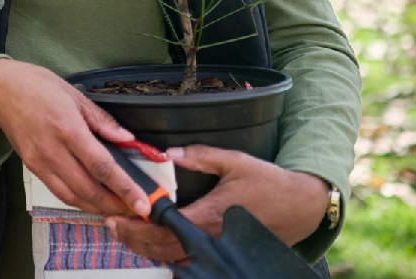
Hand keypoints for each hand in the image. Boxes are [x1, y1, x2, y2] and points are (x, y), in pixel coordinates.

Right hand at [0, 59, 150, 218]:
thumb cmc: (35, 85)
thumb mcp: (73, 94)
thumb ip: (101, 119)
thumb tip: (126, 139)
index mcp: (67, 128)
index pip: (102, 166)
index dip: (125, 188)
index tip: (143, 203)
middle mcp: (53, 150)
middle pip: (89, 189)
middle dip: (116, 205)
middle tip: (137, 211)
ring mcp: (40, 162)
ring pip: (72, 197)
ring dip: (97, 208)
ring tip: (118, 210)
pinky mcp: (32, 167)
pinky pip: (58, 192)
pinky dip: (78, 201)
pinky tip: (92, 200)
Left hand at [106, 145, 328, 261]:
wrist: (301, 207)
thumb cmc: (268, 183)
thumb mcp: (234, 161)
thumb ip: (199, 156)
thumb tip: (169, 153)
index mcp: (208, 215)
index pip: (163, 227)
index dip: (136, 226)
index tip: (117, 217)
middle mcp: (210, 239)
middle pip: (162, 249)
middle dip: (134, 240)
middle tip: (114, 226)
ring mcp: (218, 250)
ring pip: (174, 260)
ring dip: (148, 250)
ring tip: (128, 236)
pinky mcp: (225, 254)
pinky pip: (190, 263)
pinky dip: (169, 256)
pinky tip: (156, 245)